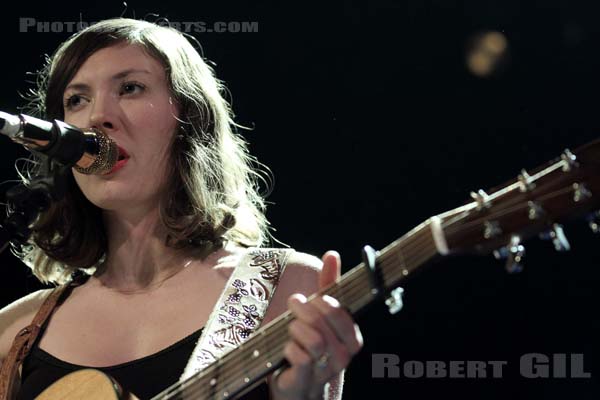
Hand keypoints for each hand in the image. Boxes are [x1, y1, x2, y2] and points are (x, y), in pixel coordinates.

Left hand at [270, 251, 363, 399]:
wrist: (300, 387)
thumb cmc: (311, 344)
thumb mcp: (321, 314)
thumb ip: (328, 286)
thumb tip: (332, 254)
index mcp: (350, 339)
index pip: (345, 317)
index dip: (329, 305)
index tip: (316, 297)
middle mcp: (342, 357)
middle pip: (327, 326)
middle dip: (307, 310)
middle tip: (295, 302)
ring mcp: (324, 372)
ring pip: (315, 342)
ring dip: (297, 327)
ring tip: (290, 325)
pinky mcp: (304, 383)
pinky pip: (301, 360)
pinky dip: (290, 347)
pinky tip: (286, 346)